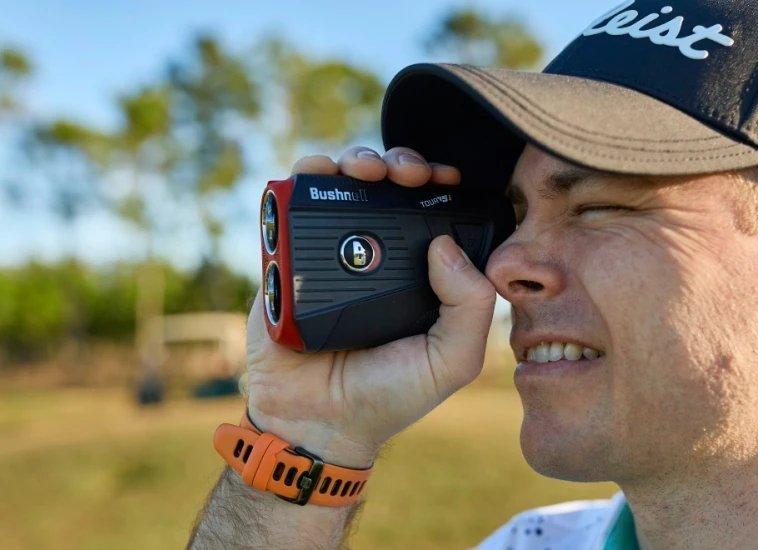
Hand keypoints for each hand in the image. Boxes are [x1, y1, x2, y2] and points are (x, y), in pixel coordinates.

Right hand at [244, 146, 495, 467]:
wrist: (315, 422)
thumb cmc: (388, 395)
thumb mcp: (452, 359)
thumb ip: (470, 306)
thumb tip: (443, 242)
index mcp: (419, 273)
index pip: (433, 211)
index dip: (441, 185)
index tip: (447, 177)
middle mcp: (376, 255)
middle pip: (389, 187)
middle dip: (401, 164)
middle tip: (409, 174)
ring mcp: (330, 252)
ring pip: (344, 185)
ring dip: (357, 160)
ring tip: (366, 170)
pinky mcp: (287, 255)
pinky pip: (293, 204)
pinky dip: (307, 176)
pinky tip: (323, 173)